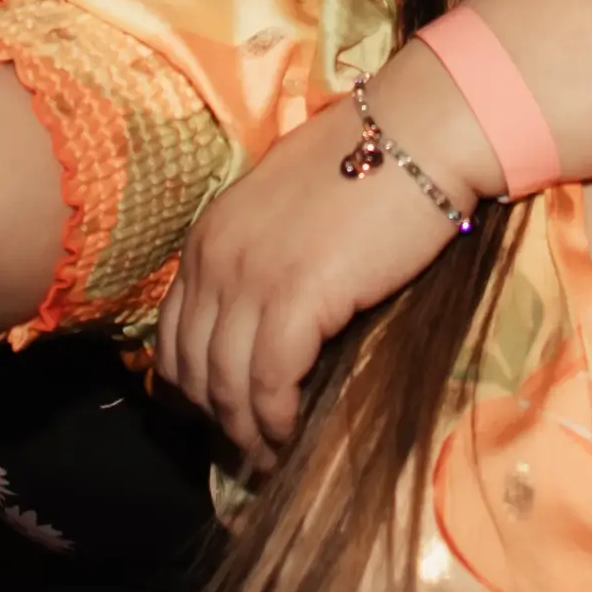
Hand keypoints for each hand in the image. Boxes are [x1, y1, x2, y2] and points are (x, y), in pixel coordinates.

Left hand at [151, 42, 494, 470]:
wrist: (419, 133)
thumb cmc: (369, 161)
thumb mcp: (288, 207)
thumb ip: (262, 253)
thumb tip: (266, 310)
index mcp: (209, 234)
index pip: (173, 331)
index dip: (191, 384)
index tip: (219, 414)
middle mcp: (215, 258)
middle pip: (192, 365)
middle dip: (214, 417)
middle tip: (246, 449)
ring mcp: (251, 278)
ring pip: (225, 382)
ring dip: (246, 431)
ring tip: (269, 458)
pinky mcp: (296, 298)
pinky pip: (269, 381)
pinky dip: (276, 418)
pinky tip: (291, 435)